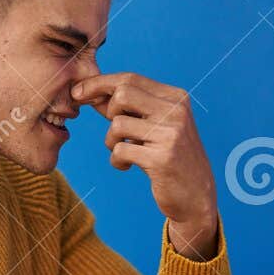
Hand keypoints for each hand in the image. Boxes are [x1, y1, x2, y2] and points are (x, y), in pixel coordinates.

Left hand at [72, 72, 217, 258]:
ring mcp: (171, 134)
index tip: (77, 92)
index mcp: (176, 98)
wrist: (196, 195)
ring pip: (118, 124)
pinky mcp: (162, 159)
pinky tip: (125, 166)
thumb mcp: (152, 126)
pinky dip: (116, 160)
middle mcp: (176, 111)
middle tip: (114, 130)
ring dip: (111, 141)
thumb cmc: (168, 157)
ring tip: (122, 152)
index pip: (130, 79)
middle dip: (107, 111)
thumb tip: (88, 91)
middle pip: (122, 94)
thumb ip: (126, 108)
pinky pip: (120, 150)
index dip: (99, 83)